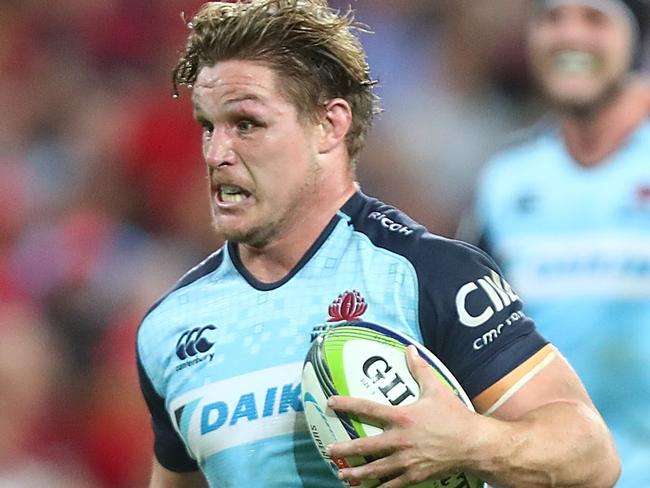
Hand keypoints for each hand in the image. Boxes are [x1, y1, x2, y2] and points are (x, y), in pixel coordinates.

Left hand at [326, 345, 484, 486]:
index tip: (331, 402)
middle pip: (365, 446)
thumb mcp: (436, 389)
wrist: (474, 445)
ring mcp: (406, 460)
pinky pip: (392, 484)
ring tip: (342, 475)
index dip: (347, 404)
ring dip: (356, 473)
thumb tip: (410, 348)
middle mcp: (400, 440)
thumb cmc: (454, 415)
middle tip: (329, 451)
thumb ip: (420, 369)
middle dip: (345, 449)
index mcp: (402, 417)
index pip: (368, 409)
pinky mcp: (414, 476)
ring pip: (375, 469)